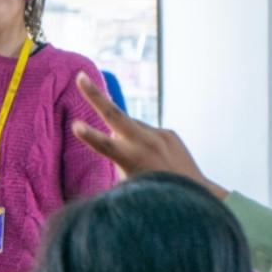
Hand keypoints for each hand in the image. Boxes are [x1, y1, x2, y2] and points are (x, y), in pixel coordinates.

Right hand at [71, 72, 227, 198]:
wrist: (196, 193)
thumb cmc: (154, 194)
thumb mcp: (129, 183)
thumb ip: (119, 159)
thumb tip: (116, 137)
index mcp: (131, 159)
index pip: (106, 145)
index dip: (89, 136)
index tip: (75, 125)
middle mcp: (145, 143)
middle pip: (114, 114)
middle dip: (94, 95)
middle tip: (81, 77)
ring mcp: (160, 135)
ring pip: (132, 127)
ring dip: (128, 137)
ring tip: (140, 159)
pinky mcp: (169, 133)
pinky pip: (148, 133)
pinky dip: (145, 142)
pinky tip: (155, 158)